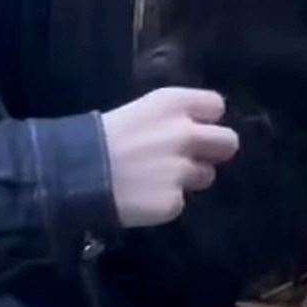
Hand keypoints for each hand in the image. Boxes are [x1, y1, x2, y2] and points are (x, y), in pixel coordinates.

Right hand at [100, 87, 240, 226]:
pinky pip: (180, 201)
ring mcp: (182, 170)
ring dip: (189, 177)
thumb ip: (177, 115)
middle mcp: (186, 134)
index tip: (196, 126)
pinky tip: (144, 196)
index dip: (206, 119)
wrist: (78, 173)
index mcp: (176, 104)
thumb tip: (201, 127)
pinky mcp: (173, 202)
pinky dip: (166, 201)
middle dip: (215, 150)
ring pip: (206, 175)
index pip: (216, 106)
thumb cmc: (107, 135)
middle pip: (228, 142)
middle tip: (195, 156)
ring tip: (157, 177)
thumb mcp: (144, 109)